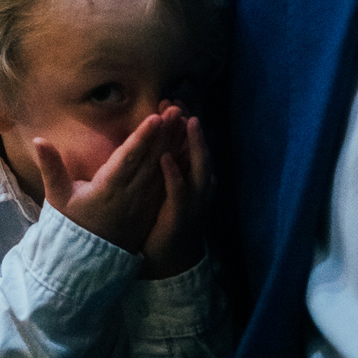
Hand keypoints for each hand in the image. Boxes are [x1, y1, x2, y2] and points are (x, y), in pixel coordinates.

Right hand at [33, 112, 175, 253]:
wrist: (88, 260)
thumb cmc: (71, 224)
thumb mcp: (58, 197)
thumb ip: (51, 167)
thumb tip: (39, 139)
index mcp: (108, 189)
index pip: (128, 159)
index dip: (142, 138)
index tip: (155, 118)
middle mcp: (130, 195)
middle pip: (151, 160)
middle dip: (164, 134)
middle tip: (175, 109)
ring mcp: (143, 204)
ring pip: (161, 170)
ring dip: (173, 145)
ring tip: (183, 121)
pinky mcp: (150, 210)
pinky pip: (167, 184)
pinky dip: (176, 165)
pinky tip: (185, 149)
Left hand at [142, 113, 211, 279]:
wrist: (167, 258)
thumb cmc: (166, 218)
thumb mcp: (169, 188)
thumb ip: (167, 163)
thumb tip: (158, 138)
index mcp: (194, 178)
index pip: (193, 145)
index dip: (185, 122)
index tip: (174, 99)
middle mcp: (199, 186)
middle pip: (199, 150)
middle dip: (191, 126)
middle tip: (180, 102)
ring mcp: (194, 201)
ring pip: (197, 167)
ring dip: (192, 143)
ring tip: (185, 120)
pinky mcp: (181, 216)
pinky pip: (179, 193)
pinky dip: (174, 174)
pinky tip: (165, 158)